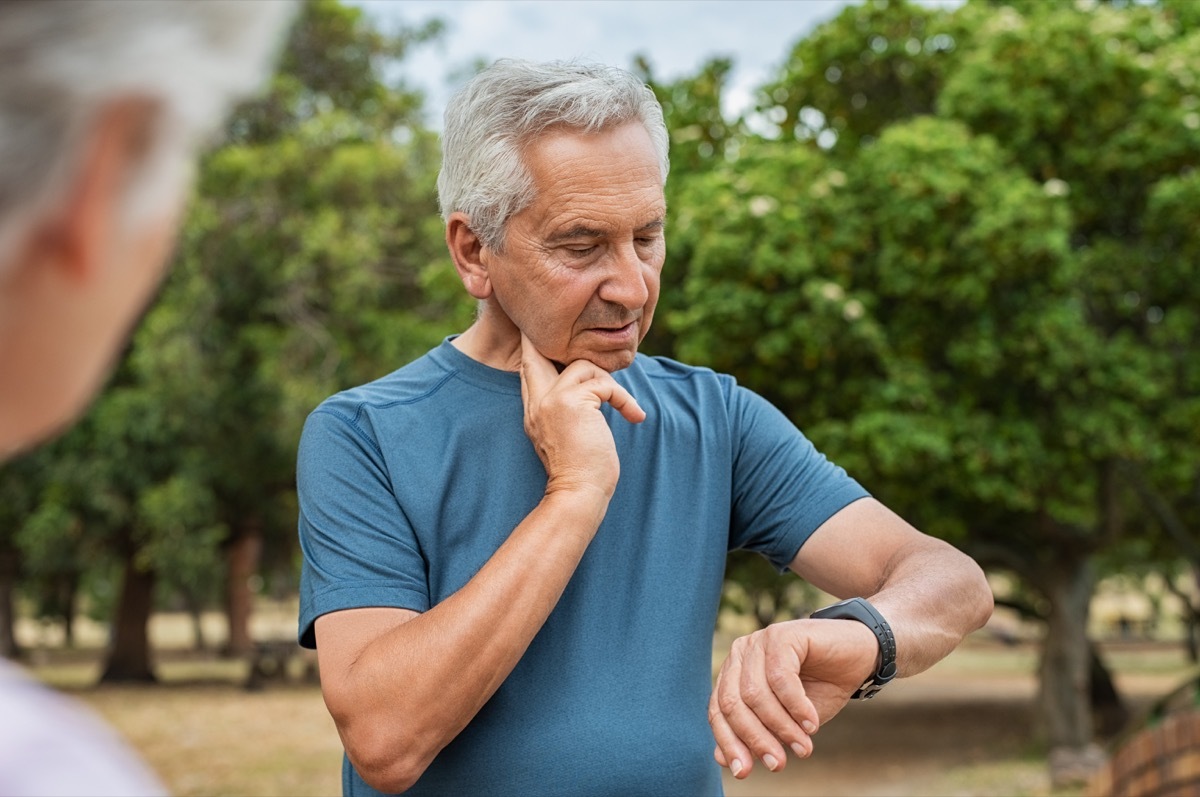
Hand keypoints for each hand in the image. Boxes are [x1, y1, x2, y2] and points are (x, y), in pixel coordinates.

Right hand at [519, 334, 644, 499]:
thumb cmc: (582, 472)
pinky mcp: (571, 402)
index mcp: (533, 410)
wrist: (578, 494)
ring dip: (608, 382)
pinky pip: (604, 383)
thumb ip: (567, 409)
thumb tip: (593, 386)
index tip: (550, 338)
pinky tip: (634, 416)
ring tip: (625, 406)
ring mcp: (551, 400)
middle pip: (536, 351)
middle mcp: (537, 401)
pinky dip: (624, 398)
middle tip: (571, 325)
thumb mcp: (568, 435)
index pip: (529, 367)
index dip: (537, 347)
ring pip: (582, 364)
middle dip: (550, 336)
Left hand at [709, 617, 877, 777]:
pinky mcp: (783, 634)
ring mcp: (760, 641)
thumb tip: (721, 759)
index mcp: (735, 672)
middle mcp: (742, 653)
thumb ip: (756, 734)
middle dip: (754, 738)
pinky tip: (812, 723)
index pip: (718, 710)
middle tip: (777, 763)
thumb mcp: (787, 720)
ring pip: (755, 694)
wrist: (860, 656)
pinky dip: (796, 707)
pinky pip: (781, 678)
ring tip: (803, 747)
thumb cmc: (820, 688)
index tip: (743, 772)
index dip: (729, 743)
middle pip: (733, 703)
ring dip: (780, 727)